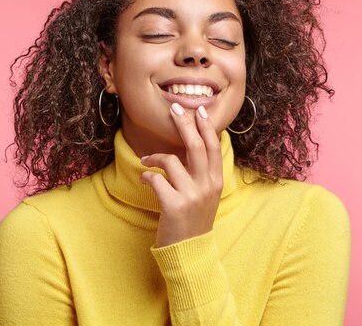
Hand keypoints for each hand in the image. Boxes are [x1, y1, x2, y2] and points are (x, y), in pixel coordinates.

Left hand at [140, 103, 222, 246]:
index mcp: (216, 181)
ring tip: (146, 160)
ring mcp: (191, 195)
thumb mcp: (206, 194)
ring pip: (171, 161)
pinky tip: (146, 179)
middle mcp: (207, 185)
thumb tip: (192, 145)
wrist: (190, 251)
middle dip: (184, 124)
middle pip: (196, 146)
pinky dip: (147, 176)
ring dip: (154, 158)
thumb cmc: (194, 219)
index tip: (197, 109)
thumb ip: (202, 173)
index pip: (213, 147)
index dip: (205, 126)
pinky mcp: (174, 205)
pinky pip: (156, 180)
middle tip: (174, 109)